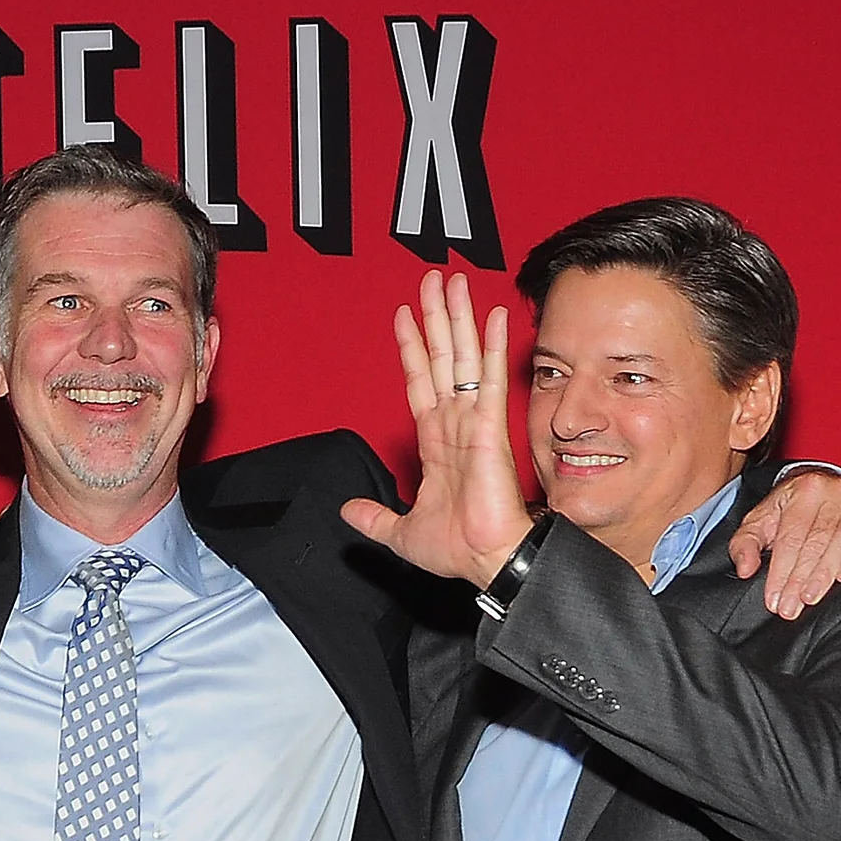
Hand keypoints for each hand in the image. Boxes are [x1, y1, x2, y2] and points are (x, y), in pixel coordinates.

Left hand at [340, 271, 534, 587]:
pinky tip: (493, 315)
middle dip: (435, 318)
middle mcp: (456, 424)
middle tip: (432, 280)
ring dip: (458, 318)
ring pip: (463, 358)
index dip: (411, 349)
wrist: (485, 560)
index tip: (404, 316)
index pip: (420, 382)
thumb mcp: (400, 532)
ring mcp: (474, 421)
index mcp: (436, 443)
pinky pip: (489, 378)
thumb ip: (374, 517)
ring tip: (454, 281)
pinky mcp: (492, 426)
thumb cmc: (457, 548)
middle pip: (442, 358)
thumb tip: (346, 512)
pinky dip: (492, 345)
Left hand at [728, 468, 840, 618]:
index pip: (790, 537)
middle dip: (801, 578)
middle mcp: (834, 491)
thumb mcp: (760, 521)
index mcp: (803, 489)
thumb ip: (745, 544)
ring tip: (811, 598)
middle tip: (791, 607)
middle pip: (816, 541)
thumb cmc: (789, 511)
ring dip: (826, 573)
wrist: (822, 489)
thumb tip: (745, 569)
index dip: (780, 571)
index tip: (774, 599)